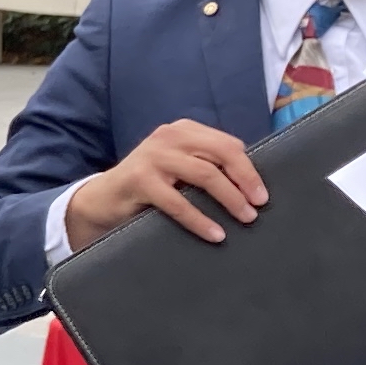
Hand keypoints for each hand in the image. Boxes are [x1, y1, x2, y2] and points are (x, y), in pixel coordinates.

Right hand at [67, 117, 266, 248]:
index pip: (227, 144)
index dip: (249, 168)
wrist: (103, 200)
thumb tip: (249, 184)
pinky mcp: (140, 179)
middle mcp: (169, 136)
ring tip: (245, 218)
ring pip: (205, 174)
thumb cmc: (149, 186)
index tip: (262, 193)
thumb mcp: (177, 167)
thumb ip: (205, 164)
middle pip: (221, 153)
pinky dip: (200, 220)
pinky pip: (178, 202)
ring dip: (230, 199)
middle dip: (245, 180)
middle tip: (259, 205)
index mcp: (183, 130)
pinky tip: (215, 234)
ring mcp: (153, 156)